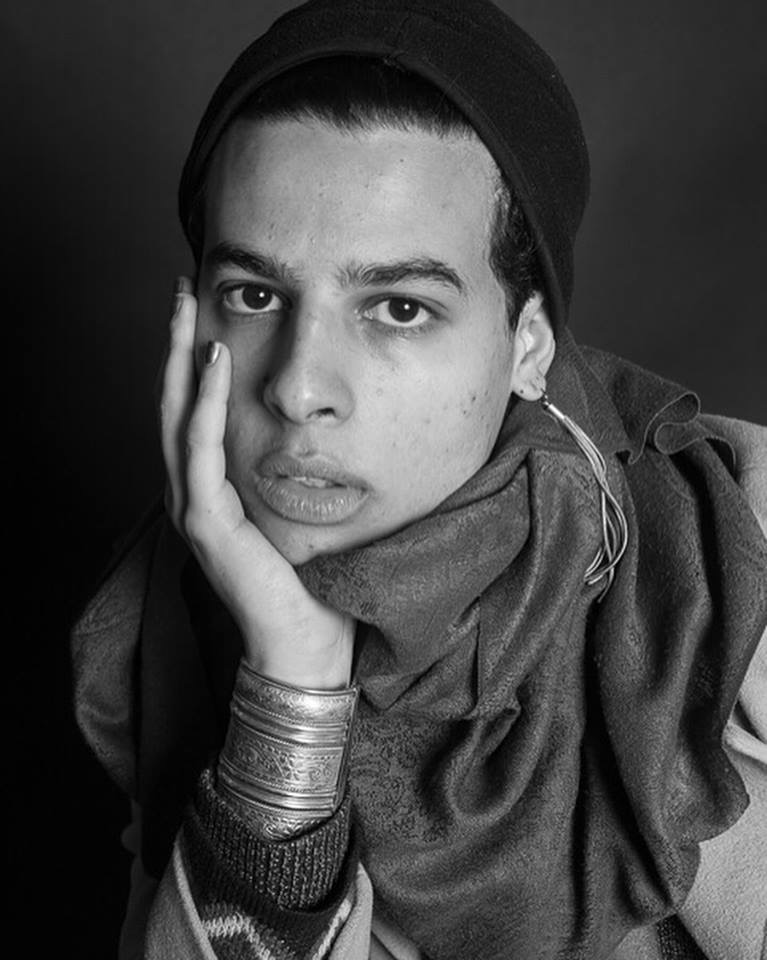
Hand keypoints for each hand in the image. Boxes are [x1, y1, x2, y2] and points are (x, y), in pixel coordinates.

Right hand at [159, 278, 354, 689]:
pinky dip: (202, 402)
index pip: (190, 413)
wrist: (305, 641)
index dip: (189, 362)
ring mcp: (192, 507)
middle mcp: (191, 493)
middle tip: (180, 289)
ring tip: (184, 307)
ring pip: (174, 417)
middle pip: (171, 403)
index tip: (201, 313)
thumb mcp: (295, 512)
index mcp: (210, 491)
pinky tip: (210, 362)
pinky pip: (200, 449)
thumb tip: (321, 431)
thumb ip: (290, 472)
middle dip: (173, 344)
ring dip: (177, 358)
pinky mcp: (206, 522)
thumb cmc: (309, 581)